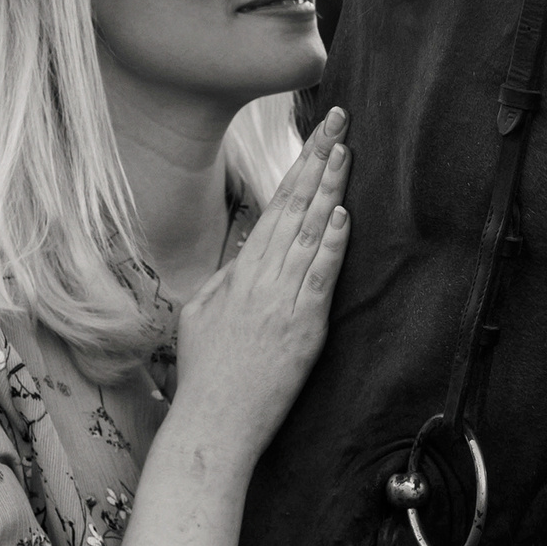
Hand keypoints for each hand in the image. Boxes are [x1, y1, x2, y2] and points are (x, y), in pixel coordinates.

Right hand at [170, 107, 350, 458]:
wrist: (213, 423)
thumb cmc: (206, 375)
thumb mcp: (201, 314)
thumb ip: (224, 279)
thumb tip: (245, 252)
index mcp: (238, 272)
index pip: (275, 207)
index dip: (298, 169)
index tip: (317, 138)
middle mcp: (260, 279)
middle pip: (294, 207)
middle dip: (318, 160)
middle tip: (339, 122)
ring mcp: (280, 302)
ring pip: (308, 234)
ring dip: (329, 190)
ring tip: (345, 151)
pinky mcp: (300, 329)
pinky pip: (318, 278)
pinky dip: (331, 245)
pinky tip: (343, 215)